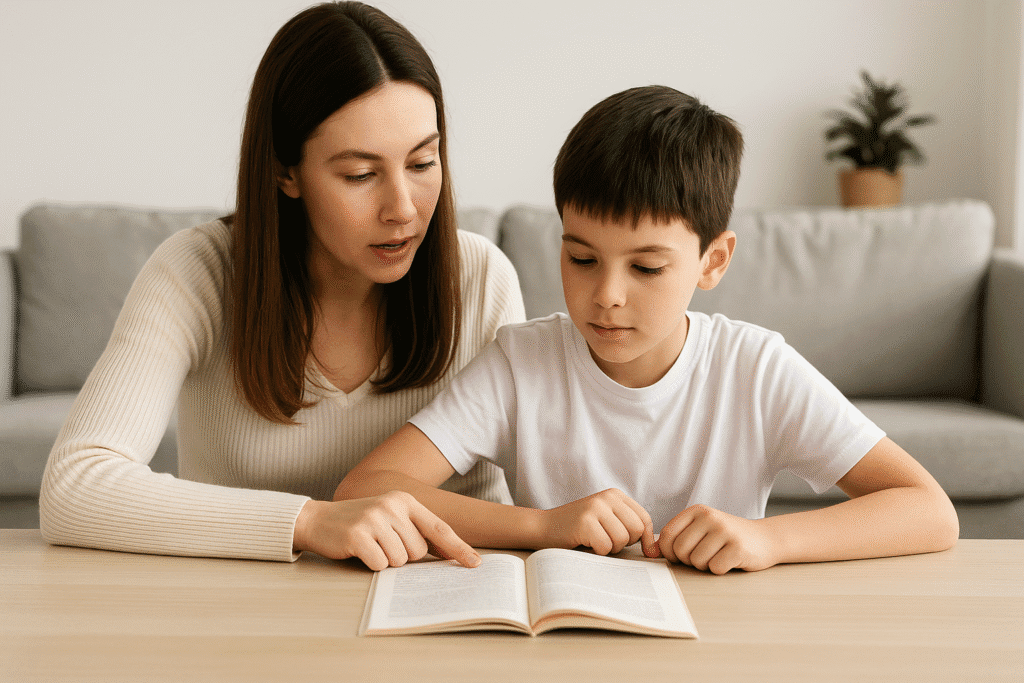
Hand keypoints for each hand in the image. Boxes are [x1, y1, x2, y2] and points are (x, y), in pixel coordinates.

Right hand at [293, 491, 480, 570]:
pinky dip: (371, 565)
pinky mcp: (358, 535)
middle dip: (403, 556)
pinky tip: (359, 551)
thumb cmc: (360, 523)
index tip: (475, 563)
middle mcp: (392, 506)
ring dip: (386, 561)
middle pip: (418, 551)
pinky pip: (380, 565)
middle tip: (382, 544)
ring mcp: (375, 519)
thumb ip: (417, 531)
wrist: (318, 519)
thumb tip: (449, 554)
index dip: (458, 547)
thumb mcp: (390, 518)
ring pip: (400, 560)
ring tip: (370, 546)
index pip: (439, 527)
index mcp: (405, 500)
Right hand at [543, 488, 658, 556]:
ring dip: (609, 548)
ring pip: (622, 540)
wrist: (544, 527)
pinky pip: (605, 547)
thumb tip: (655, 549)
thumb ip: (628, 527)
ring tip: (594, 541)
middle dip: (625, 543)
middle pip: (636, 530)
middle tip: (607, 541)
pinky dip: (597, 552)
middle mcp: (607, 497)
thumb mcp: (606, 520)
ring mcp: (595, 508)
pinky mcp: (585, 522)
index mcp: (615, 495)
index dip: (646, 539)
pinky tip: (585, 543)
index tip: (644, 551)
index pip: (644, 519)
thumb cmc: (578, 529)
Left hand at [659, 504, 776, 573]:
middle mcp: (710, 517)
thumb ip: (676, 538)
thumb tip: (649, 551)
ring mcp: (725, 531)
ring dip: (705, 566)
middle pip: (680, 550)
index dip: (669, 551)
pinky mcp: (738, 548)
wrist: (765, 539)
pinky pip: (715, 568)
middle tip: (704, 556)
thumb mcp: (700, 530)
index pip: (668, 534)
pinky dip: (720, 569)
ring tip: (717, 556)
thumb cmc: (726, 538)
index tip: (679, 556)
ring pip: (697, 561)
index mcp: (697, 510)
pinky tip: (729, 560)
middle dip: (688, 561)